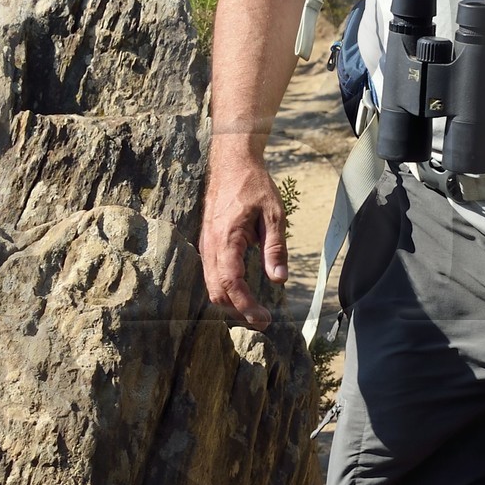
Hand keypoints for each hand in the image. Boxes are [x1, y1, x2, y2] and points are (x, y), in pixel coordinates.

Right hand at [200, 150, 287, 330]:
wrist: (232, 163)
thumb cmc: (254, 186)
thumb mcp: (273, 216)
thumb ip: (275, 249)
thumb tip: (279, 279)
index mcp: (226, 239)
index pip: (231, 283)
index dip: (246, 306)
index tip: (263, 320)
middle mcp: (210, 245)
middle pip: (217, 290)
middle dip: (238, 310)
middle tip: (262, 320)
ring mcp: (205, 244)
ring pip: (211, 284)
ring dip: (231, 302)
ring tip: (254, 311)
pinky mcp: (207, 243)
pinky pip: (211, 273)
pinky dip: (224, 288)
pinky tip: (241, 292)